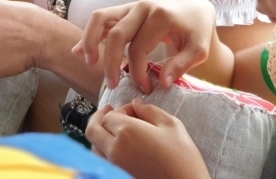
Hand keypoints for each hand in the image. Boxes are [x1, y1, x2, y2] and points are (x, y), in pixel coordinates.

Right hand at [74, 0, 216, 92]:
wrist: (194, 6)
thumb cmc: (196, 29)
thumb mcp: (199, 49)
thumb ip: (181, 65)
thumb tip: (162, 83)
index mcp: (160, 16)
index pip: (139, 48)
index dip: (138, 72)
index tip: (145, 88)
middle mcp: (142, 7)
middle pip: (116, 35)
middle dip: (110, 63)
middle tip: (112, 85)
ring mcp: (130, 6)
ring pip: (100, 18)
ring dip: (90, 40)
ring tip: (88, 62)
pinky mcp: (125, 10)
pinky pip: (101, 18)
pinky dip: (89, 33)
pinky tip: (78, 51)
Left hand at [86, 99, 208, 178]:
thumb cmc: (182, 158)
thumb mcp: (171, 126)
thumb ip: (150, 110)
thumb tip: (136, 104)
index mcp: (126, 131)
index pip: (109, 115)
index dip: (120, 109)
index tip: (134, 110)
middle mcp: (114, 149)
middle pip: (93, 130)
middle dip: (98, 118)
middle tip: (108, 111)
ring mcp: (114, 166)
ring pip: (93, 146)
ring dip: (99, 135)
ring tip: (111, 129)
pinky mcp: (117, 176)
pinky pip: (100, 161)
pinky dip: (102, 151)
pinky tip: (114, 147)